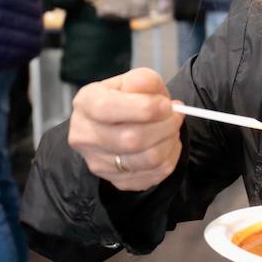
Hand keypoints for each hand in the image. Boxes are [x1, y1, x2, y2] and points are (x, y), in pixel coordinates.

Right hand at [67, 68, 183, 190]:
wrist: (117, 123)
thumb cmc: (127, 99)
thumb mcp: (134, 80)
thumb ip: (145, 81)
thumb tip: (159, 101)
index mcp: (86, 103)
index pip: (109, 109)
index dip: (145, 108)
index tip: (167, 105)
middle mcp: (85, 136)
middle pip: (132, 139)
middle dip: (165, 126)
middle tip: (176, 116)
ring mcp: (98, 163)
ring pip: (148, 160)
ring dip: (170, 142)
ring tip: (172, 129)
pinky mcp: (116, 181)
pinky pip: (155, 174)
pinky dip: (170, 157)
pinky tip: (167, 144)